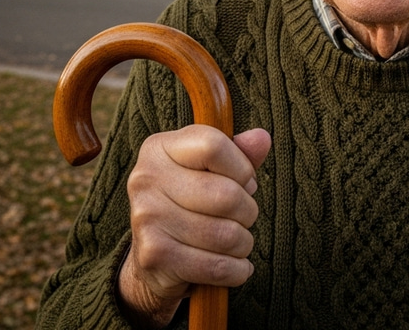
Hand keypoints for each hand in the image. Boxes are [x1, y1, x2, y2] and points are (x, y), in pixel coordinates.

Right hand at [117, 126, 270, 327]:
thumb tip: (262, 138)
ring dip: (243, 242)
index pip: (213, 145)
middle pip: (226, 195)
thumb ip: (240, 152)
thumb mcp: (213, 168)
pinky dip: (237, 269)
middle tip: (244, 216)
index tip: (245, 181)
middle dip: (248, 211)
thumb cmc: (192, 200)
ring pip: (225, 234)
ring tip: (237, 241)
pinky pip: (217, 267)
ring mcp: (146, 218)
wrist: (152, 255)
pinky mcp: (153, 256)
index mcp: (159, 147)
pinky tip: (236, 266)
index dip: (242, 167)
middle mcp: (146, 179)